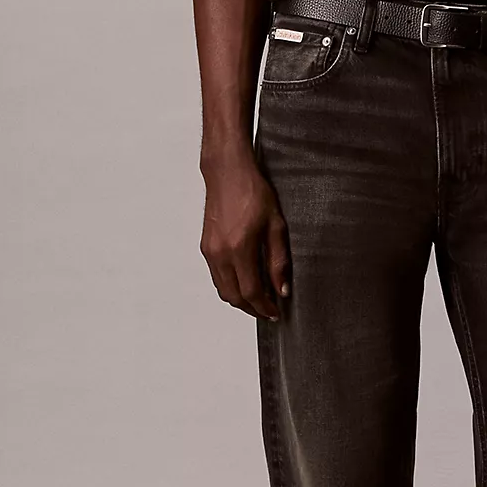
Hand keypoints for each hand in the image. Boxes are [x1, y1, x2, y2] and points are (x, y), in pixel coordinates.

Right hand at [200, 153, 289, 319]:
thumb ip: (278, 260)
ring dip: (240, 300)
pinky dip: (230, 286)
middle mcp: (220, 254)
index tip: (276, 313)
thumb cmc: (253, 193)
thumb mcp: (276, 226)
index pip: (251, 292)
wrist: (227, 173)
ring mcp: (210, 252)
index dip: (264, 307)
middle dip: (252, 309)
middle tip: (269, 311)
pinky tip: (245, 282)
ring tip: (259, 299)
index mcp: (240, 249)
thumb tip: (281, 289)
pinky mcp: (205, 248)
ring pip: (223, 290)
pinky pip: (217, 277)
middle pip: (234, 297)